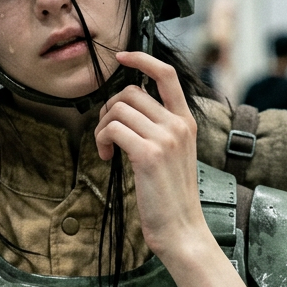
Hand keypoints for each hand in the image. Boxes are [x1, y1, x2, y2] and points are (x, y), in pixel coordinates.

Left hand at [93, 50, 206, 262]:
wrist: (182, 229)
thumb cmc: (171, 197)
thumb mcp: (172, 155)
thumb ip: (158, 129)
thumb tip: (125, 110)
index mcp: (186, 122)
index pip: (166, 75)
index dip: (142, 60)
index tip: (122, 57)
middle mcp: (178, 125)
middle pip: (130, 93)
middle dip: (109, 109)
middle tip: (106, 133)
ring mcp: (165, 138)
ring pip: (117, 110)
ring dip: (101, 128)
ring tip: (107, 149)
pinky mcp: (149, 154)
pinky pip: (112, 130)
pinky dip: (101, 140)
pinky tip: (107, 157)